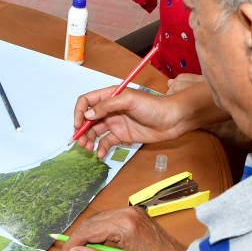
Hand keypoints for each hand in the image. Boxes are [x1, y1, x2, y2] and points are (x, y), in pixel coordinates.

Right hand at [53, 207, 185, 250]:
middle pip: (91, 222)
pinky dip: (99, 229)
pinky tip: (95, 242)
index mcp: (125, 226)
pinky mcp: (136, 214)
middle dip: (77, 239)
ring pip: (99, 219)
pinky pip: (109, 218)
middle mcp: (128, 213)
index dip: (72, 244)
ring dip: (87, 234)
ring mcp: (133, 211)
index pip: (88, 231)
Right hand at [74, 85, 203, 157]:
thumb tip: (88, 115)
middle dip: (81, 130)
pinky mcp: (122, 135)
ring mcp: (115, 123)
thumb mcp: (129, 100)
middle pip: (88, 119)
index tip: (78, 125)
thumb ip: (107, 105)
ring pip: (94, 132)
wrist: (173, 120)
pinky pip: (106, 142)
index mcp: (110, 96)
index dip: (79, 112)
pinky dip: (101, 148)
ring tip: (88, 149)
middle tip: (81, 142)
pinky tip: (101, 154)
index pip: (86, 101)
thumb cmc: (154, 106)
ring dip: (89, 140)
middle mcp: (110, 109)